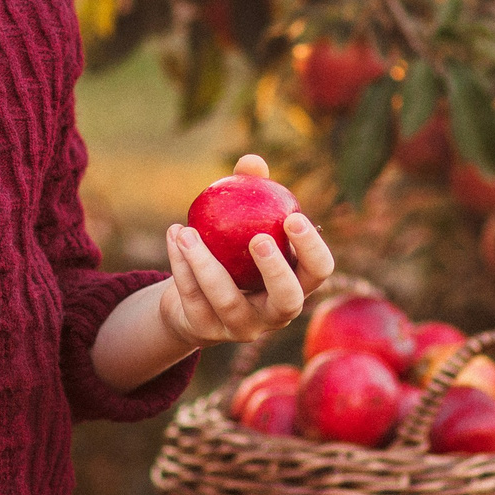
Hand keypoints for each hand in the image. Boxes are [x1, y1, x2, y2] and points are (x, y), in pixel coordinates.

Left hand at [159, 154, 335, 348]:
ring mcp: (242, 327)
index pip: (319, 271)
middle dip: (275, 271)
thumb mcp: (242, 222)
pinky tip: (174, 235)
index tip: (292, 217)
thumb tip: (252, 162)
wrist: (192, 299)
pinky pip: (193, 298)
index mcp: (296, 282)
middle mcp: (276, 313)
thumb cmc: (231, 251)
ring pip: (227, 300)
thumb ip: (251, 191)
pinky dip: (181, 265)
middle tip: (258, 239)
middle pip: (288, 301)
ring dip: (205, 264)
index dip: (312, 249)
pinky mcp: (207, 331)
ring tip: (189, 231)